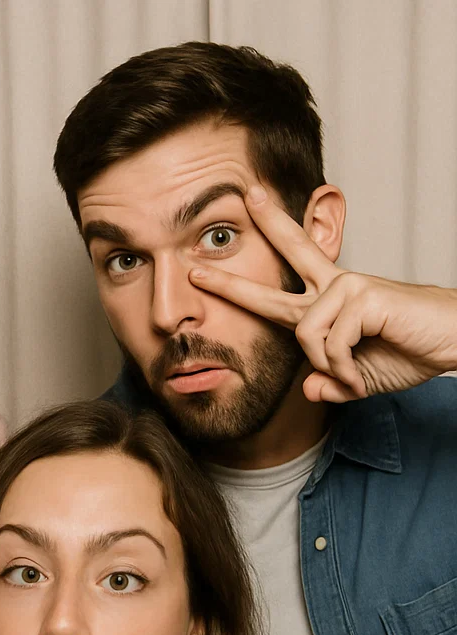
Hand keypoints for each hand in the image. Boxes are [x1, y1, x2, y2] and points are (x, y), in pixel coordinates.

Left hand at [189, 186, 456, 401]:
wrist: (452, 344)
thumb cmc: (409, 353)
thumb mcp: (356, 380)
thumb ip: (328, 383)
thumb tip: (307, 388)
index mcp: (324, 304)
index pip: (276, 288)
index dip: (239, 281)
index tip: (205, 268)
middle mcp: (332, 287)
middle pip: (288, 252)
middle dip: (251, 243)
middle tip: (207, 244)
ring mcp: (347, 286)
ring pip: (306, 333)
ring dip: (330, 365)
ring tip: (354, 374)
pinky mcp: (363, 294)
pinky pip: (331, 342)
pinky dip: (345, 367)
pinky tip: (363, 369)